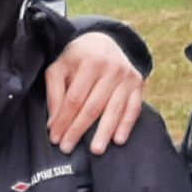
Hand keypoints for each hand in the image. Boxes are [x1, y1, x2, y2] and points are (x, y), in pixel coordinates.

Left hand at [44, 32, 145, 154]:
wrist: (104, 41)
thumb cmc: (77, 58)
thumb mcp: (59, 68)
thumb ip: (54, 93)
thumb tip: (53, 122)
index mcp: (90, 62)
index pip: (74, 98)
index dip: (64, 120)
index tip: (55, 137)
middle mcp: (112, 68)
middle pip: (93, 106)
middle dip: (79, 129)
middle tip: (68, 148)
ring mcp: (127, 77)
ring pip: (114, 109)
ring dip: (104, 132)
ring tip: (95, 150)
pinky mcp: (138, 83)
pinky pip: (133, 108)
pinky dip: (126, 125)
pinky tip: (118, 139)